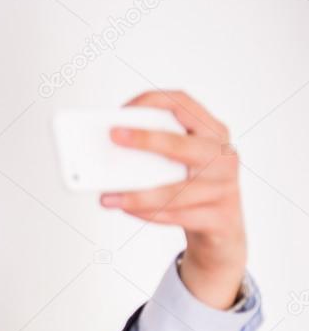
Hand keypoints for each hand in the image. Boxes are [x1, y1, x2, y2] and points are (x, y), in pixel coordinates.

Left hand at [99, 90, 246, 309]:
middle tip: (112, 136)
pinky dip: (147, 214)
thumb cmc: (190, 188)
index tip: (122, 110)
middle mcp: (223, 155)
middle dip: (145, 139)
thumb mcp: (180, 164)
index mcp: (212, 131)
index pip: (183, 103)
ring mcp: (225, 187)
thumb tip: (108, 152)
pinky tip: (126, 209)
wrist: (221, 229)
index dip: (152, 101)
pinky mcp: (220, 218)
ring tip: (106, 197)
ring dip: (137, 194)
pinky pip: (177, 216)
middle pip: (181, 145)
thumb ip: (154, 153)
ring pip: (176, 191)